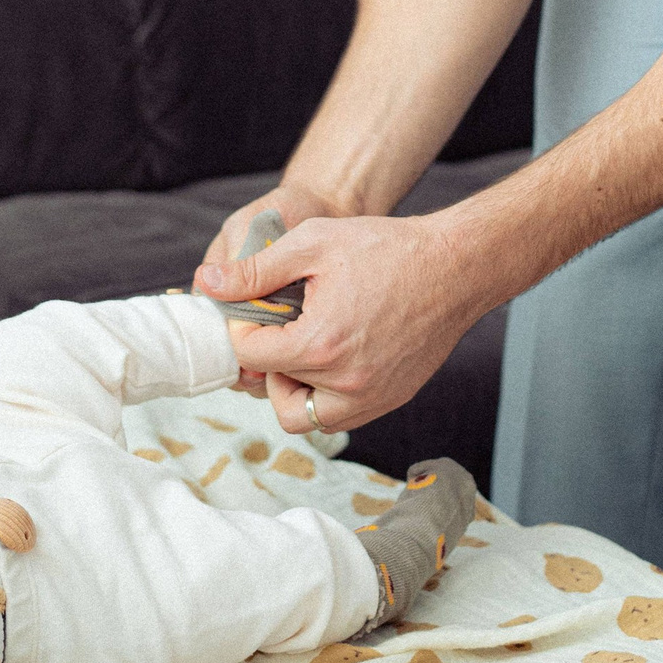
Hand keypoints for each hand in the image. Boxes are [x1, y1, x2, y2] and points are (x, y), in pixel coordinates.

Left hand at [195, 209, 481, 435]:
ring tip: (304, 346)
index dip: (243, 328)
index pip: (252, 355)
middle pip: (275, 395)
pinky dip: (325, 394)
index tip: (256, 308)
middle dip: (267, 364)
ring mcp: (372, 398)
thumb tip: (208, 284)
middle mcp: (346, 384)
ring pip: (306, 418)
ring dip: (294, 388)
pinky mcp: (391, 399)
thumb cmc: (386, 249)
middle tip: (279, 331)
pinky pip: (341, 416)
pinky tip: (333, 353)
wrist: (455, 266)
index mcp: (320, 345)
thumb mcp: (313, 244)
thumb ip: (256, 270)